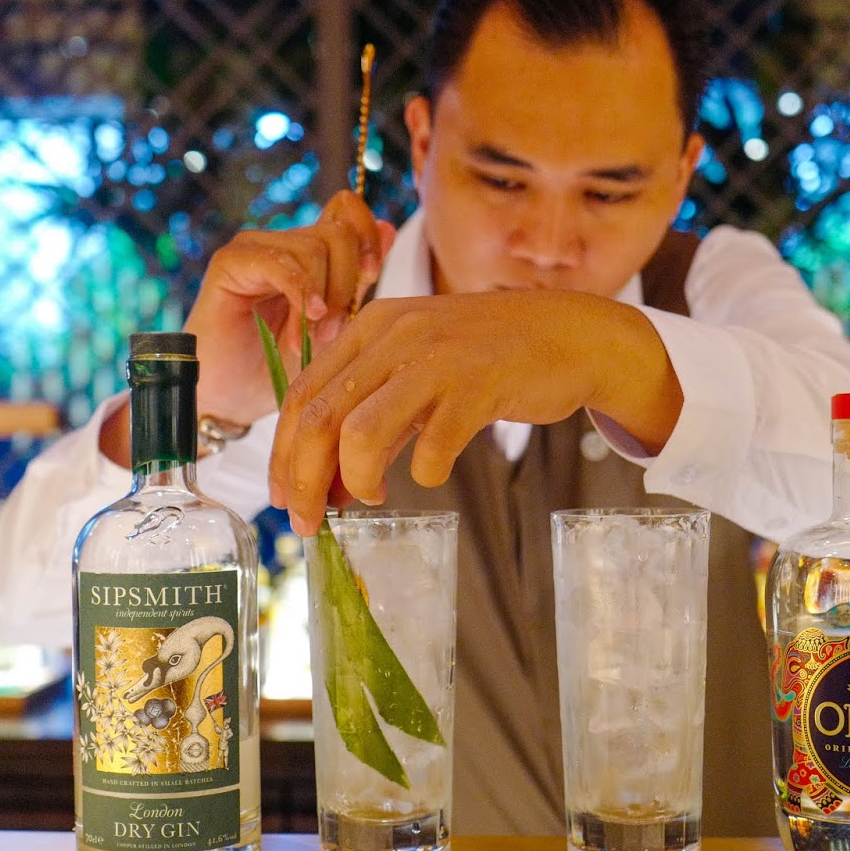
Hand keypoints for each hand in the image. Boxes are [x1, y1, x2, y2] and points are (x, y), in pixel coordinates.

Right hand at [183, 190, 396, 425]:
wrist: (233, 398)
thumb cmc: (282, 366)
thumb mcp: (334, 324)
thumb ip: (357, 279)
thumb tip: (390, 229)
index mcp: (310, 252)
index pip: (347, 211)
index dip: (367, 235)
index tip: (371, 275)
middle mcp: (283, 242)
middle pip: (338, 232)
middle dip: (346, 283)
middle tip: (334, 328)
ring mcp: (256, 248)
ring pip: (314, 248)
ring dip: (322, 298)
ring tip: (310, 337)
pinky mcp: (231, 262)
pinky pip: (279, 263)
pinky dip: (299, 292)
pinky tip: (304, 321)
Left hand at [268, 291, 682, 534]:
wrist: (566, 333)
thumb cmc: (483, 359)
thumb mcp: (415, 367)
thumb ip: (370, 413)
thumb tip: (326, 484)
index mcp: (369, 327)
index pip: (301, 395)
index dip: (282, 455)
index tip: (283, 500)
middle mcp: (394, 334)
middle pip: (320, 418)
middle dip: (304, 481)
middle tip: (308, 523)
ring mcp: (436, 357)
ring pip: (361, 432)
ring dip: (356, 480)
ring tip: (372, 495)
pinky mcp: (479, 384)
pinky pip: (432, 446)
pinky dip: (425, 472)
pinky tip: (431, 472)